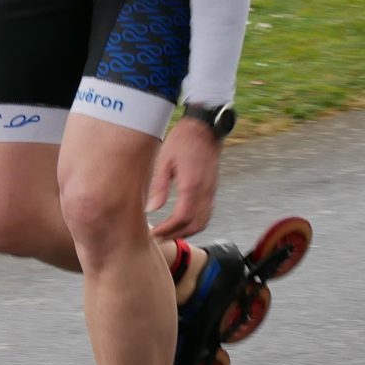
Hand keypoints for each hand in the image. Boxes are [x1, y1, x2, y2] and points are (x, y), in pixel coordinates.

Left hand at [147, 115, 223, 239]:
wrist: (205, 127)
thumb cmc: (183, 140)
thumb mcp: (165, 160)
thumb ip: (159, 186)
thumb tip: (152, 209)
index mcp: (192, 185)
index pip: (182, 218)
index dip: (168, 229)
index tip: (155, 233)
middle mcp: (205, 192)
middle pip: (195, 225)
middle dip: (177, 235)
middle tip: (160, 237)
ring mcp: (211, 191)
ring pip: (204, 221)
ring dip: (188, 231)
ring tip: (170, 233)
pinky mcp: (213, 188)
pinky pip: (207, 213)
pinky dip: (196, 223)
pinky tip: (183, 222)